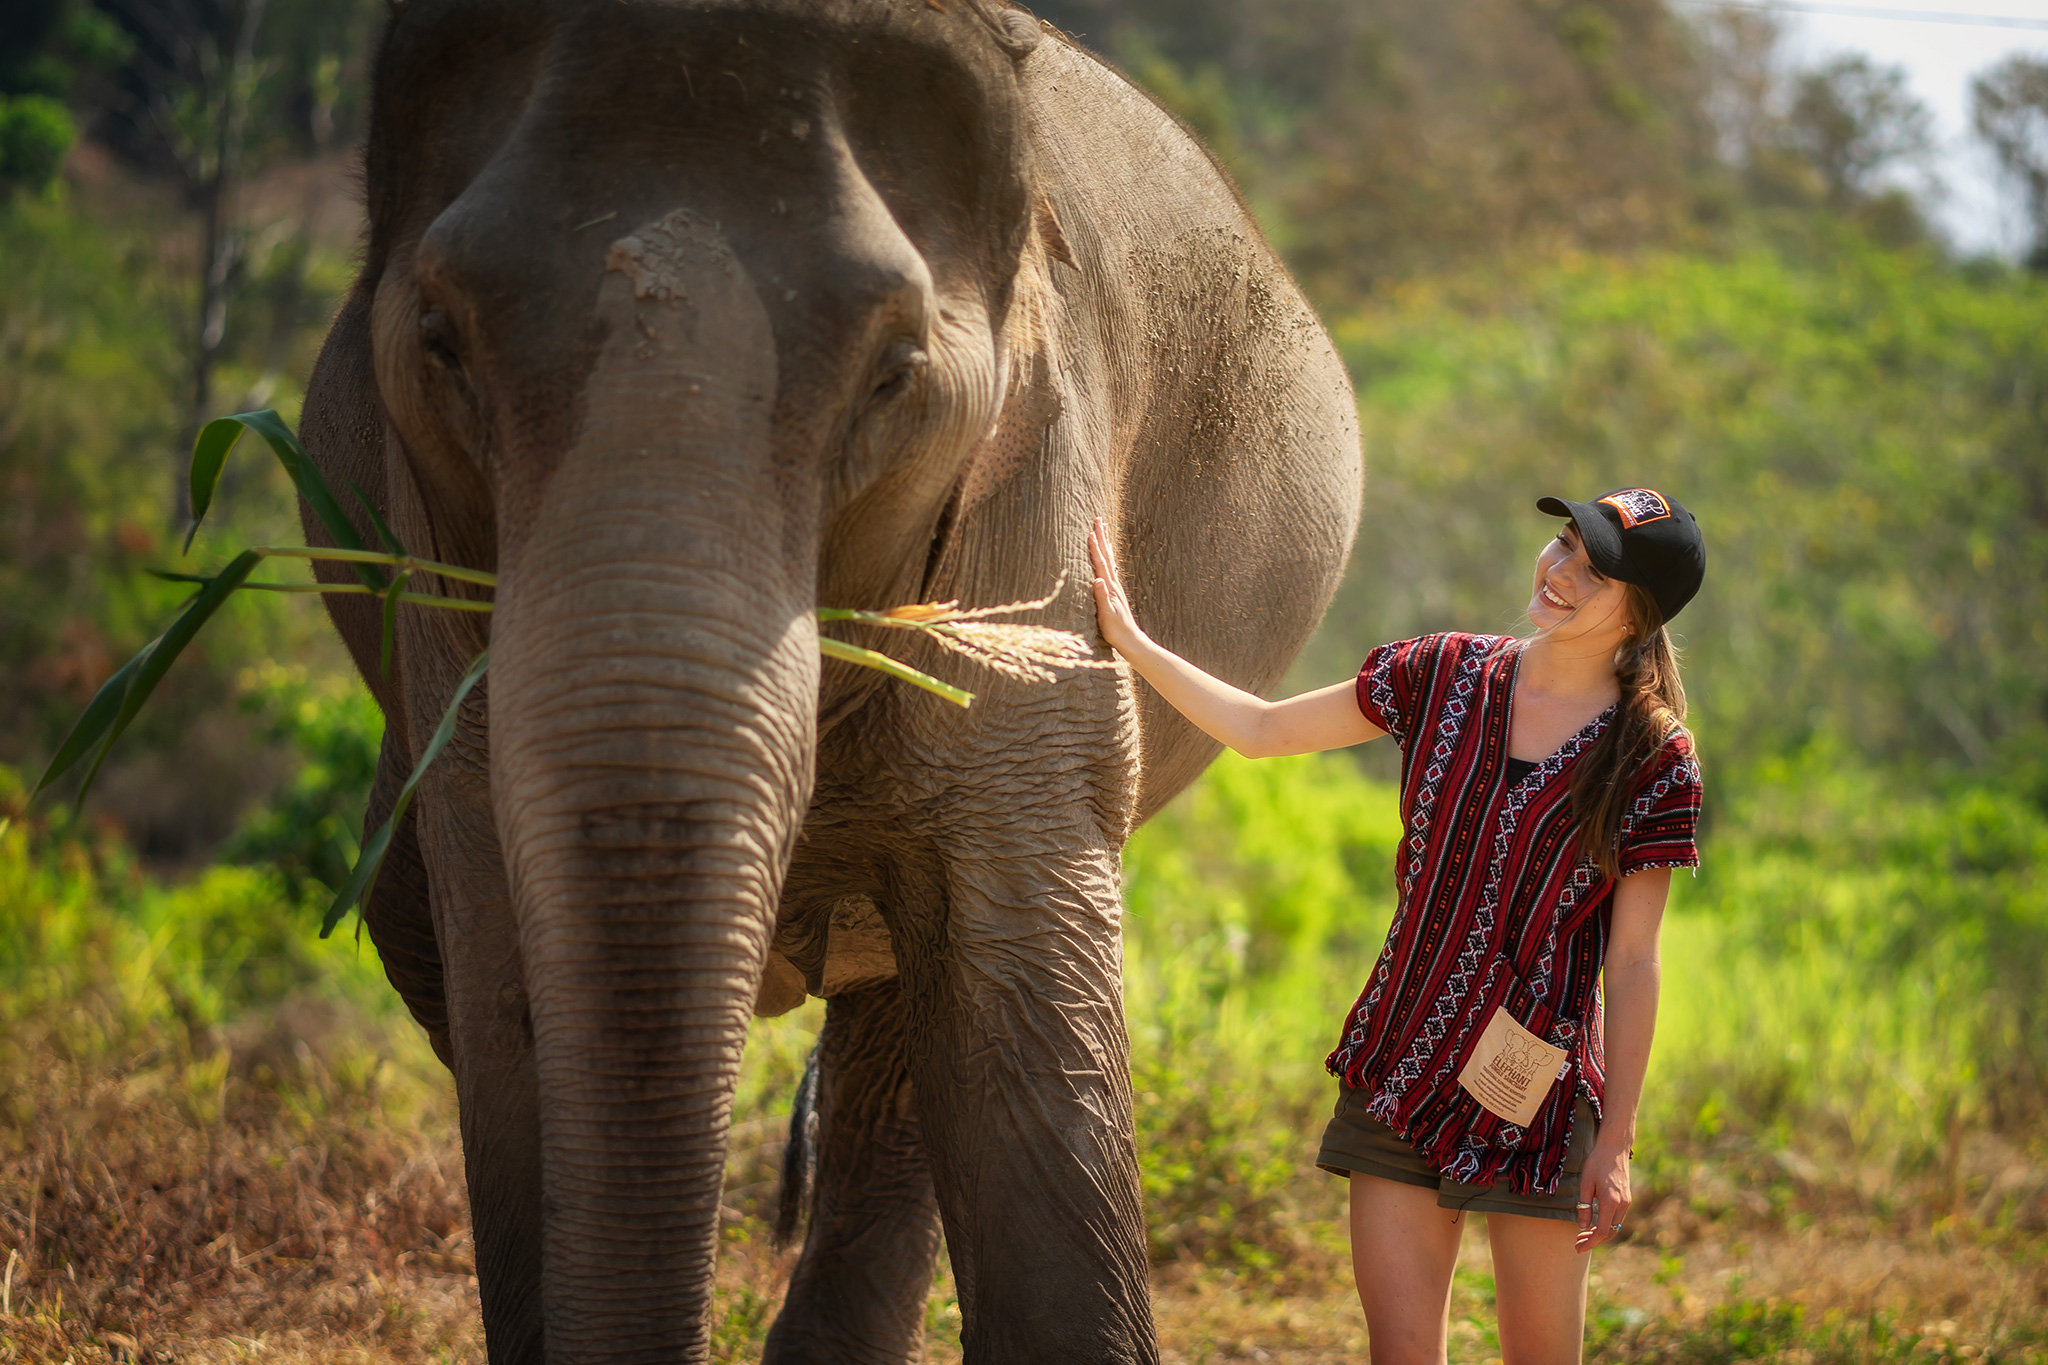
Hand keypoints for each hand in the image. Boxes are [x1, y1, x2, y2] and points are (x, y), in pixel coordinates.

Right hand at [1088, 516, 1146, 655]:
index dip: (1095, 548)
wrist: (1130, 640)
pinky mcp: (1114, 592)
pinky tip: (1106, 555)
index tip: (1091, 532)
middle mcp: (1113, 584)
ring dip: (1105, 543)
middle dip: (1102, 536)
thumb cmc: (1116, 630)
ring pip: (1109, 559)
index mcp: (1110, 587)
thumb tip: (1098, 579)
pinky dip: (1106, 556)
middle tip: (1099, 519)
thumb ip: (1102, 597)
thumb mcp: (1107, 615)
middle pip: (1107, 555)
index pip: (1101, 563)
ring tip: (1102, 529)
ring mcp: (1114, 587)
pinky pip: (1109, 568)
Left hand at [1575, 1136, 1631, 1251]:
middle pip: (1610, 1232)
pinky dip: (1606, 1225)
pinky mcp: (1626, 1199)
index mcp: (1611, 1202)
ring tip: (1583, 1236)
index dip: (1590, 1243)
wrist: (1614, 1148)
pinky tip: (1594, 1224)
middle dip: (1594, 1241)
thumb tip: (1583, 1227)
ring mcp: (1626, 1202)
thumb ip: (1584, 1206)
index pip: (1602, 1232)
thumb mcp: (1585, 1183)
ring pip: (1614, 1226)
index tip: (1578, 1248)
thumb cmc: (1597, 1162)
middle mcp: (1622, 1205)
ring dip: (1600, 1234)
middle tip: (1577, 1244)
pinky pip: (1617, 1218)